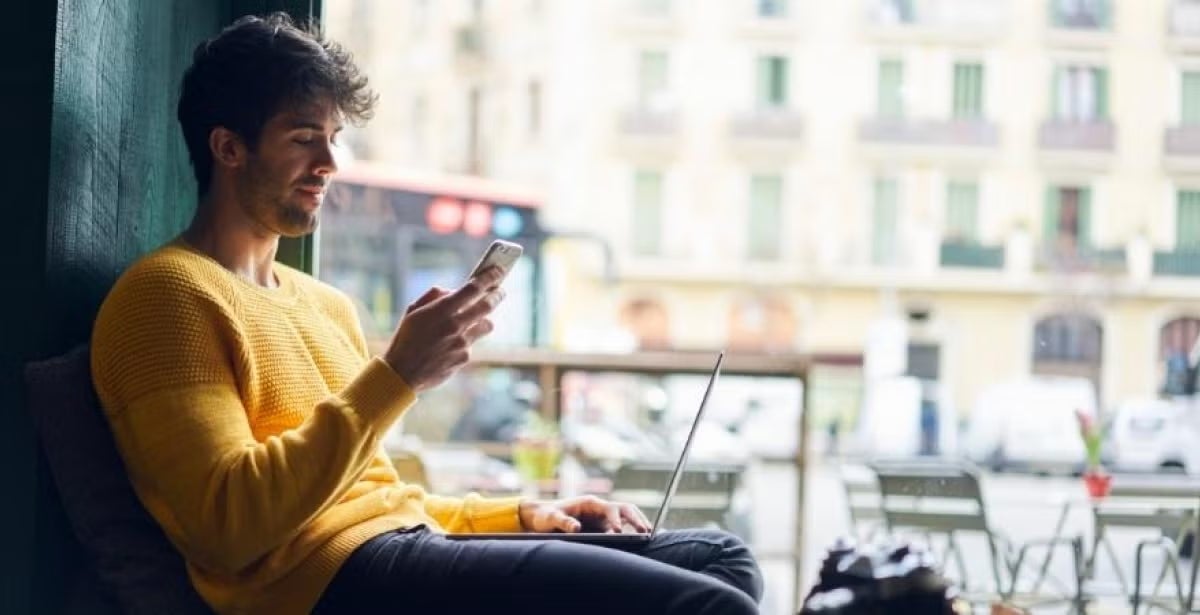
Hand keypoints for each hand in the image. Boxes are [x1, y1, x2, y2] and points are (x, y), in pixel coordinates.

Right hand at [381, 267, 506, 391]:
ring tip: (479, 318)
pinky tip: (453, 344)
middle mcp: (455, 325)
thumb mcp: (413, 311)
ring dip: (484, 319)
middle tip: (500, 291)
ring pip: (486, 325)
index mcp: (441, 310)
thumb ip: (434, 297)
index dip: (488, 277)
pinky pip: (472, 343)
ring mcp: (462, 342)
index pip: (472, 289)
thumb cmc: (406, 339)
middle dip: (497, 295)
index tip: (497, 270)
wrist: (402, 373)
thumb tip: (453, 291)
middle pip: (487, 305)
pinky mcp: (464, 358)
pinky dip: (467, 339)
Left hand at [518, 495, 652, 533]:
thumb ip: (562, 521)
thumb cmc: (546, 515)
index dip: (615, 520)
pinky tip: (641, 540)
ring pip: (627, 516)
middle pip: (624, 509)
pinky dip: (632, 531)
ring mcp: (603, 517)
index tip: (619, 532)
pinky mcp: (603, 526)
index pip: (609, 508)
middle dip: (636, 518)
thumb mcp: (550, 518)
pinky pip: (621, 527)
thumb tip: (577, 529)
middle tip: (646, 531)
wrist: (542, 516)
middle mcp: (600, 508)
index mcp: (590, 503)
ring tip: (649, 536)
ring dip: (638, 523)